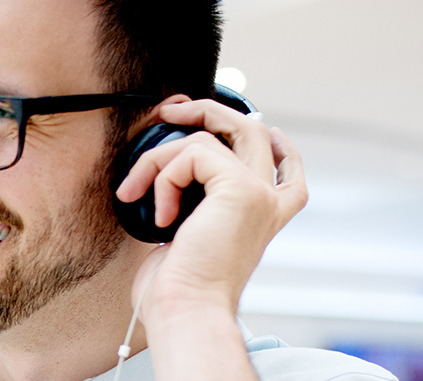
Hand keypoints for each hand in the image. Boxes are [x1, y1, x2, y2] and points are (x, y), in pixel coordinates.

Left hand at [114, 98, 308, 313]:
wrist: (187, 311)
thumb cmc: (177, 288)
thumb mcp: (185, 233)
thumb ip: (190, 201)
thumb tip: (165, 173)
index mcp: (264, 217)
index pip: (287, 169)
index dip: (277, 143)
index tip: (265, 129)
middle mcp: (269, 202)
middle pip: (254, 131)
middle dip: (210, 111)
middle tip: (168, 114)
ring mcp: (259, 193)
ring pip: (211, 134)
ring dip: (159, 156)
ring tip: (136, 191)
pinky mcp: (240, 189)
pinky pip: (192, 152)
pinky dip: (163, 176)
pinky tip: (162, 216)